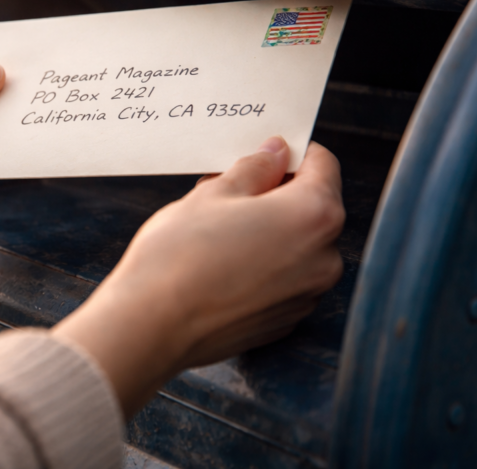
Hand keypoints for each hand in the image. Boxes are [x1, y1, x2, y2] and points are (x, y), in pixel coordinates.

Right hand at [52, 137, 344, 416]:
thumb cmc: (179, 253)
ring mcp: (307, 296)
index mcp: (314, 215)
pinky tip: (223, 265)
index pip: (324, 165)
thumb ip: (256, 168)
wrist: (152, 325)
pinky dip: (264, 266)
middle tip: (230, 191)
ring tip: (220, 232)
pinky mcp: (285, 322)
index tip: (264, 154)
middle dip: (279, 194)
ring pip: (299, 246)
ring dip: (272, 232)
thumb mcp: (214, 192)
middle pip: (314, 208)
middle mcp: (324, 258)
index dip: (293, 153)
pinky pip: (284, 280)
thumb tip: (276, 153)